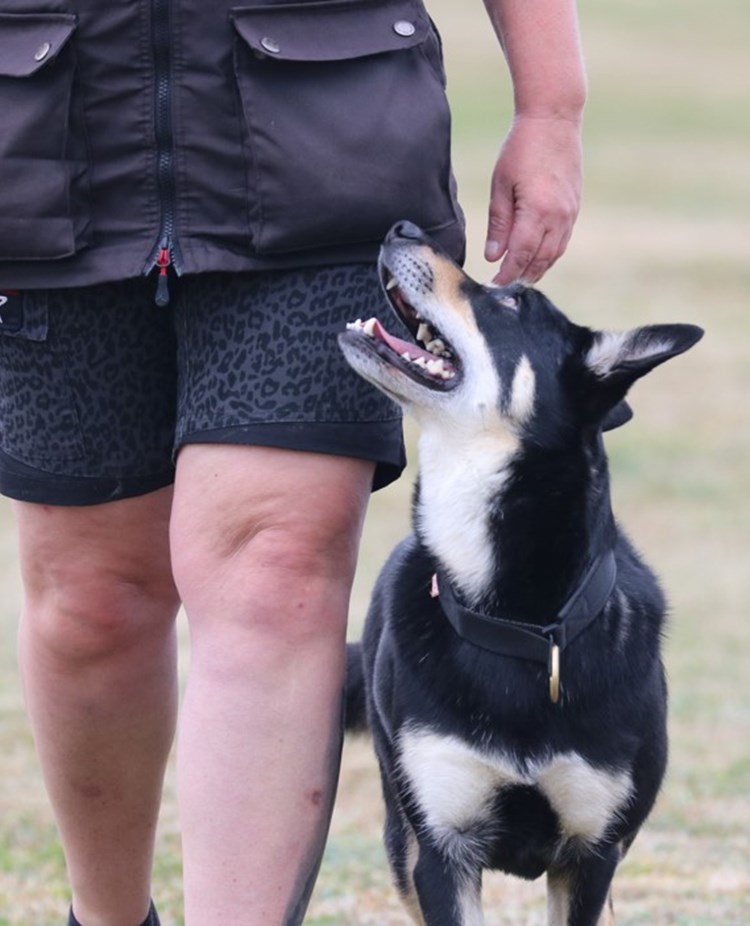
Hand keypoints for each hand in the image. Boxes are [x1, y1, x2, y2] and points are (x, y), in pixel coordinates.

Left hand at [484, 113, 582, 284]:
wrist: (554, 120)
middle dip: (522, 276)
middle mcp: (559, 216)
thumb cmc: (521, 148)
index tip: (494, 284)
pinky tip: (536, 257)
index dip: (508, 273)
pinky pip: (562, 240)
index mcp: (537, 211)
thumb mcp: (501, 185)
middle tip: (505, 287)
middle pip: (540, 259)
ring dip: (537, 268)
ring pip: (554, 253)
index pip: (521, 255)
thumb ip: (499, 223)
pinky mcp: (574, 207)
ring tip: (519, 277)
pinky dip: (549, 253)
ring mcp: (570, 213)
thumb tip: (494, 256)